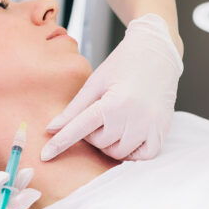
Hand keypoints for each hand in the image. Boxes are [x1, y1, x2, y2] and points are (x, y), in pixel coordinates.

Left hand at [41, 14, 182, 161]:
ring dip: (108, 144)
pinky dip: (130, 152)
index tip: (45, 156)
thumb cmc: (122, 63)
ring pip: (118, 153)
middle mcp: (134, 117)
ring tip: (109, 123)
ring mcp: (151, 126)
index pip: (80, 129)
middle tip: (96, 115)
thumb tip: (51, 128)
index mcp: (114, 102)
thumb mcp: (95, 81)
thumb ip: (74, 108)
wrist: (157, 52)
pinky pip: (143, 156)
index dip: (60, 143)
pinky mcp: (163, 131)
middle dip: (91, 134)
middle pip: (100, 143)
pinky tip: (125, 136)